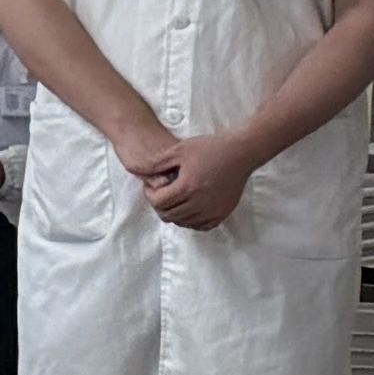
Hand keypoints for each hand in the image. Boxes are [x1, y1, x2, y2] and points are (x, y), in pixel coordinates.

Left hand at [145, 127, 262, 232]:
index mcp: (187, 187)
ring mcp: (213, 210)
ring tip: (174, 198)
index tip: (153, 184)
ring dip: (174, 213)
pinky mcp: (223, 213)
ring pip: (183, 223)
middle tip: (161, 192)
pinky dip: (191, 220)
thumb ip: (154, 163)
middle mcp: (201, 202)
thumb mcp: (178, 151)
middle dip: (159, 205)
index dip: (150, 194)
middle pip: (169, 215)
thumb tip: (132, 170)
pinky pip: (201, 226)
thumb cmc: (209, 148)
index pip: (158, 202)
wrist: (241, 153)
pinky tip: (188, 206)